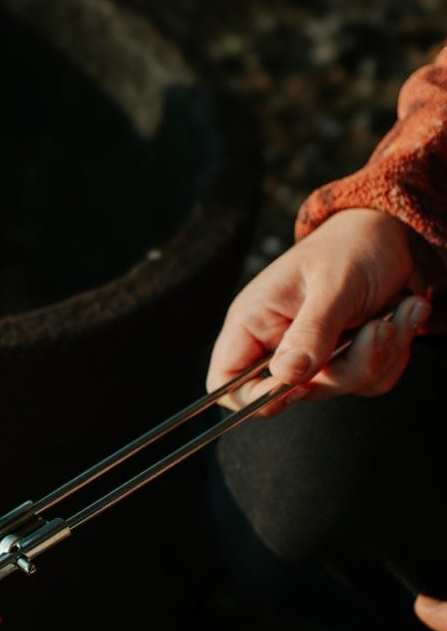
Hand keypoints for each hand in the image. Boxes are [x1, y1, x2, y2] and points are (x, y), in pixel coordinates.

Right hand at [206, 208, 432, 415]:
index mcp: (255, 320)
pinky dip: (395, 352)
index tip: (297, 387)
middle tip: (379, 328)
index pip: (226, 380)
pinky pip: (371, 380)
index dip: (253, 397)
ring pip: (342, 388)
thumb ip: (310, 331)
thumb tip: (286, 376)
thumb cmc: (352, 246)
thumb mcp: (333, 284)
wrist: (393, 234)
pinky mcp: (348, 357)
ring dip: (381, 354)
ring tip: (400, 312)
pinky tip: (405, 315)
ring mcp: (316, 354)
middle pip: (296, 393)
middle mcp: (279, 342)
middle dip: (348, 367)